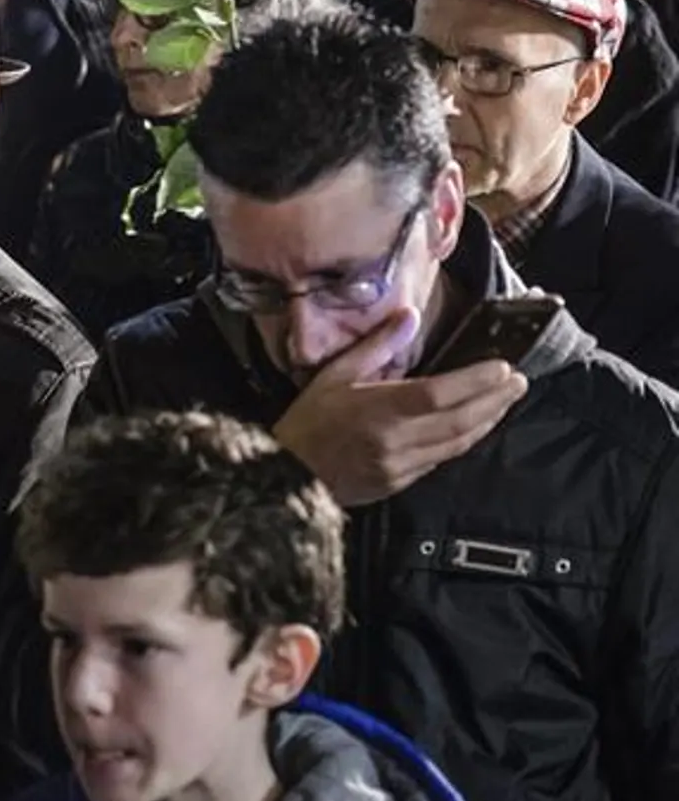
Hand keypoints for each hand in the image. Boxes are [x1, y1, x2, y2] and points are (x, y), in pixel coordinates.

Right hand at [271, 307, 527, 506]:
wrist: (283, 476)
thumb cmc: (306, 423)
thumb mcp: (333, 376)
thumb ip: (375, 346)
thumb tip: (409, 316)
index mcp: (377, 411)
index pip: (439, 394)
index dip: (475, 381)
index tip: (502, 367)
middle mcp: (394, 442)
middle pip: (459, 421)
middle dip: (494, 400)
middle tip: (518, 381)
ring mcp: (399, 467)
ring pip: (457, 444)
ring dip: (486, 422)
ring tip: (505, 402)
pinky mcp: (399, 483)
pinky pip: (440, 461)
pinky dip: (462, 441)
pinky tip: (472, 427)